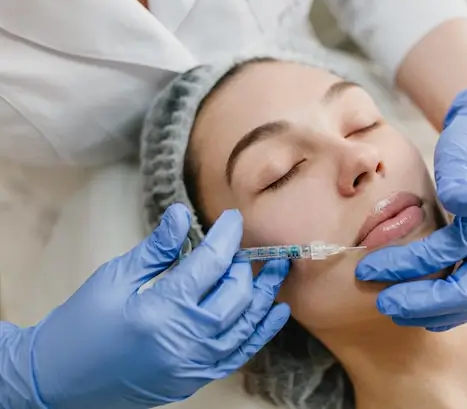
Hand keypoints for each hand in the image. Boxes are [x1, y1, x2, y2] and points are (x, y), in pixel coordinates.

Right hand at [1, 205, 289, 408]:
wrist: (60, 380)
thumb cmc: (80, 325)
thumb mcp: (114, 278)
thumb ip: (157, 248)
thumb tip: (182, 213)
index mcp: (159, 310)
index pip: (209, 264)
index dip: (226, 237)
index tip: (234, 219)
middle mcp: (184, 340)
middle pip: (234, 293)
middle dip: (245, 263)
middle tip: (243, 245)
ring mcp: (193, 365)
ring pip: (245, 323)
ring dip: (265, 293)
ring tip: (279, 268)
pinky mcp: (195, 379)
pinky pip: (239, 354)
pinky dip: (261, 332)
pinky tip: (276, 311)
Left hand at [356, 81, 466, 330]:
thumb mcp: (463, 149)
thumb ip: (460, 176)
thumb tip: (462, 200)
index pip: (449, 252)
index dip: (406, 263)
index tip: (367, 267)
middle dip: (422, 302)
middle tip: (383, 303)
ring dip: (434, 313)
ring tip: (395, 312)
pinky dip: (449, 311)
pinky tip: (420, 314)